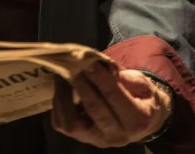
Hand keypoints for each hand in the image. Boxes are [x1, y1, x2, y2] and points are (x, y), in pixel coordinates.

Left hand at [52, 63, 172, 146]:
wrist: (142, 121)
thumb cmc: (142, 98)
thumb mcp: (143, 85)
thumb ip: (126, 78)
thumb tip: (102, 66)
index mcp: (137, 120)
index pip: (115, 98)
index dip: (100, 79)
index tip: (88, 62)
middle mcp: (117, 135)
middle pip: (94, 111)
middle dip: (81, 85)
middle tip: (72, 67)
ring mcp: (97, 139)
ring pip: (72, 123)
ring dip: (63, 96)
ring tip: (62, 75)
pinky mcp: (82, 137)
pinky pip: (62, 124)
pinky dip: (58, 105)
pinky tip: (61, 88)